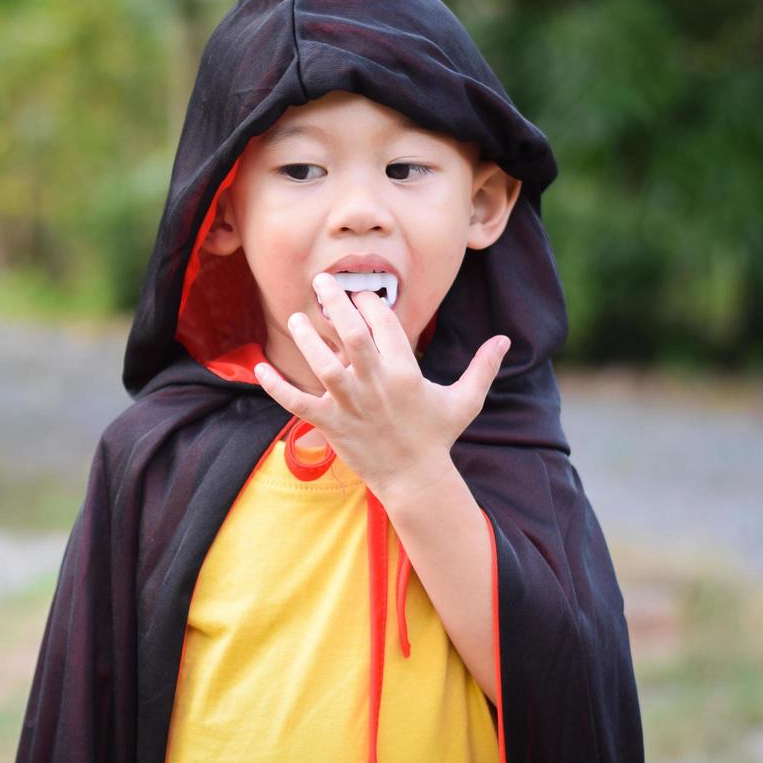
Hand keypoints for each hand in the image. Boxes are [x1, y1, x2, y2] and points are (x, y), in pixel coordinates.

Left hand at [252, 272, 510, 500]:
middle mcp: (376, 385)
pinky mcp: (330, 424)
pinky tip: (258, 369)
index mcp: (406, 373)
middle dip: (336, 304)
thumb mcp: (465, 400)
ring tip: (297, 316)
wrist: (415, 480)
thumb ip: (482, 367)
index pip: (386, 325)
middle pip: (352, 336)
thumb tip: (504, 340)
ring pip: (323, 364)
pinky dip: (276, 387)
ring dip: (307, 339)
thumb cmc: (438, 437)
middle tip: (322, 282)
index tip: (362, 291)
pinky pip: (298, 402)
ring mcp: (351, 404)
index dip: (372, 303)